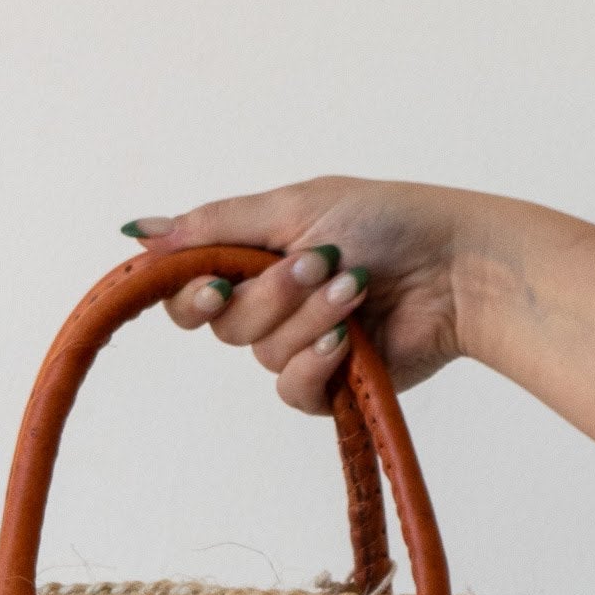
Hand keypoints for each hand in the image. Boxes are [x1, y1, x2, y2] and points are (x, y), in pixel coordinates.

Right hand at [121, 176, 486, 413]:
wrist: (455, 268)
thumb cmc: (388, 222)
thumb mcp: (293, 206)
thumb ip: (214, 224)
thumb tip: (139, 232)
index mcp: (256, 259)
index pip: (190, 291)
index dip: (189, 295)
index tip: (212, 285)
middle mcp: (271, 305)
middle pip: (224, 323)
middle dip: (270, 294)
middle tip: (318, 263)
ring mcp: (298, 348)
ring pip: (261, 353)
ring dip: (308, 318)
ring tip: (356, 289)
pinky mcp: (329, 387)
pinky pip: (291, 389)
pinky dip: (316, 361)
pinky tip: (350, 340)